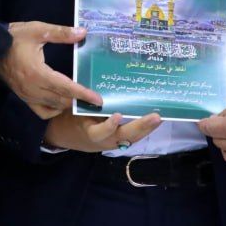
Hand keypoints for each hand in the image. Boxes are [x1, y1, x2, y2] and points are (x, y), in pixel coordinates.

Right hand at [0, 21, 102, 118]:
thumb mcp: (38, 30)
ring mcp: (27, 95)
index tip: (98, 99)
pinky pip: (42, 111)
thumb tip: (83, 33)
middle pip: (62, 100)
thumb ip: (61, 33)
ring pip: (53, 107)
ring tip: (82, 99)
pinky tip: (61, 102)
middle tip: (95, 99)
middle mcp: (33, 88)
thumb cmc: (14, 37)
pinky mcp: (23, 97)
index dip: (83, 94)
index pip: (66, 87)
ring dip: (68, 104)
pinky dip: (54, 110)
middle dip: (79, 101)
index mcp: (37, 73)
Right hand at [43, 109, 163, 152]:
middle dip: (141, 127)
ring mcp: (113, 142)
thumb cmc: (71, 118)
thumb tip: (101, 82)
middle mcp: (104, 141)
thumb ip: (87, 102)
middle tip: (155, 117)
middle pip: (125, 136)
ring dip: (147, 129)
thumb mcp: (74, 110)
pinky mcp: (118, 141)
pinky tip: (154, 120)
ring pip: (132, 138)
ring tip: (159, 117)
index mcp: (91, 133)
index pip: (101, 132)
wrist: (66, 136)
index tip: (117, 115)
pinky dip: (144, 129)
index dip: (109, 126)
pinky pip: (132, 137)